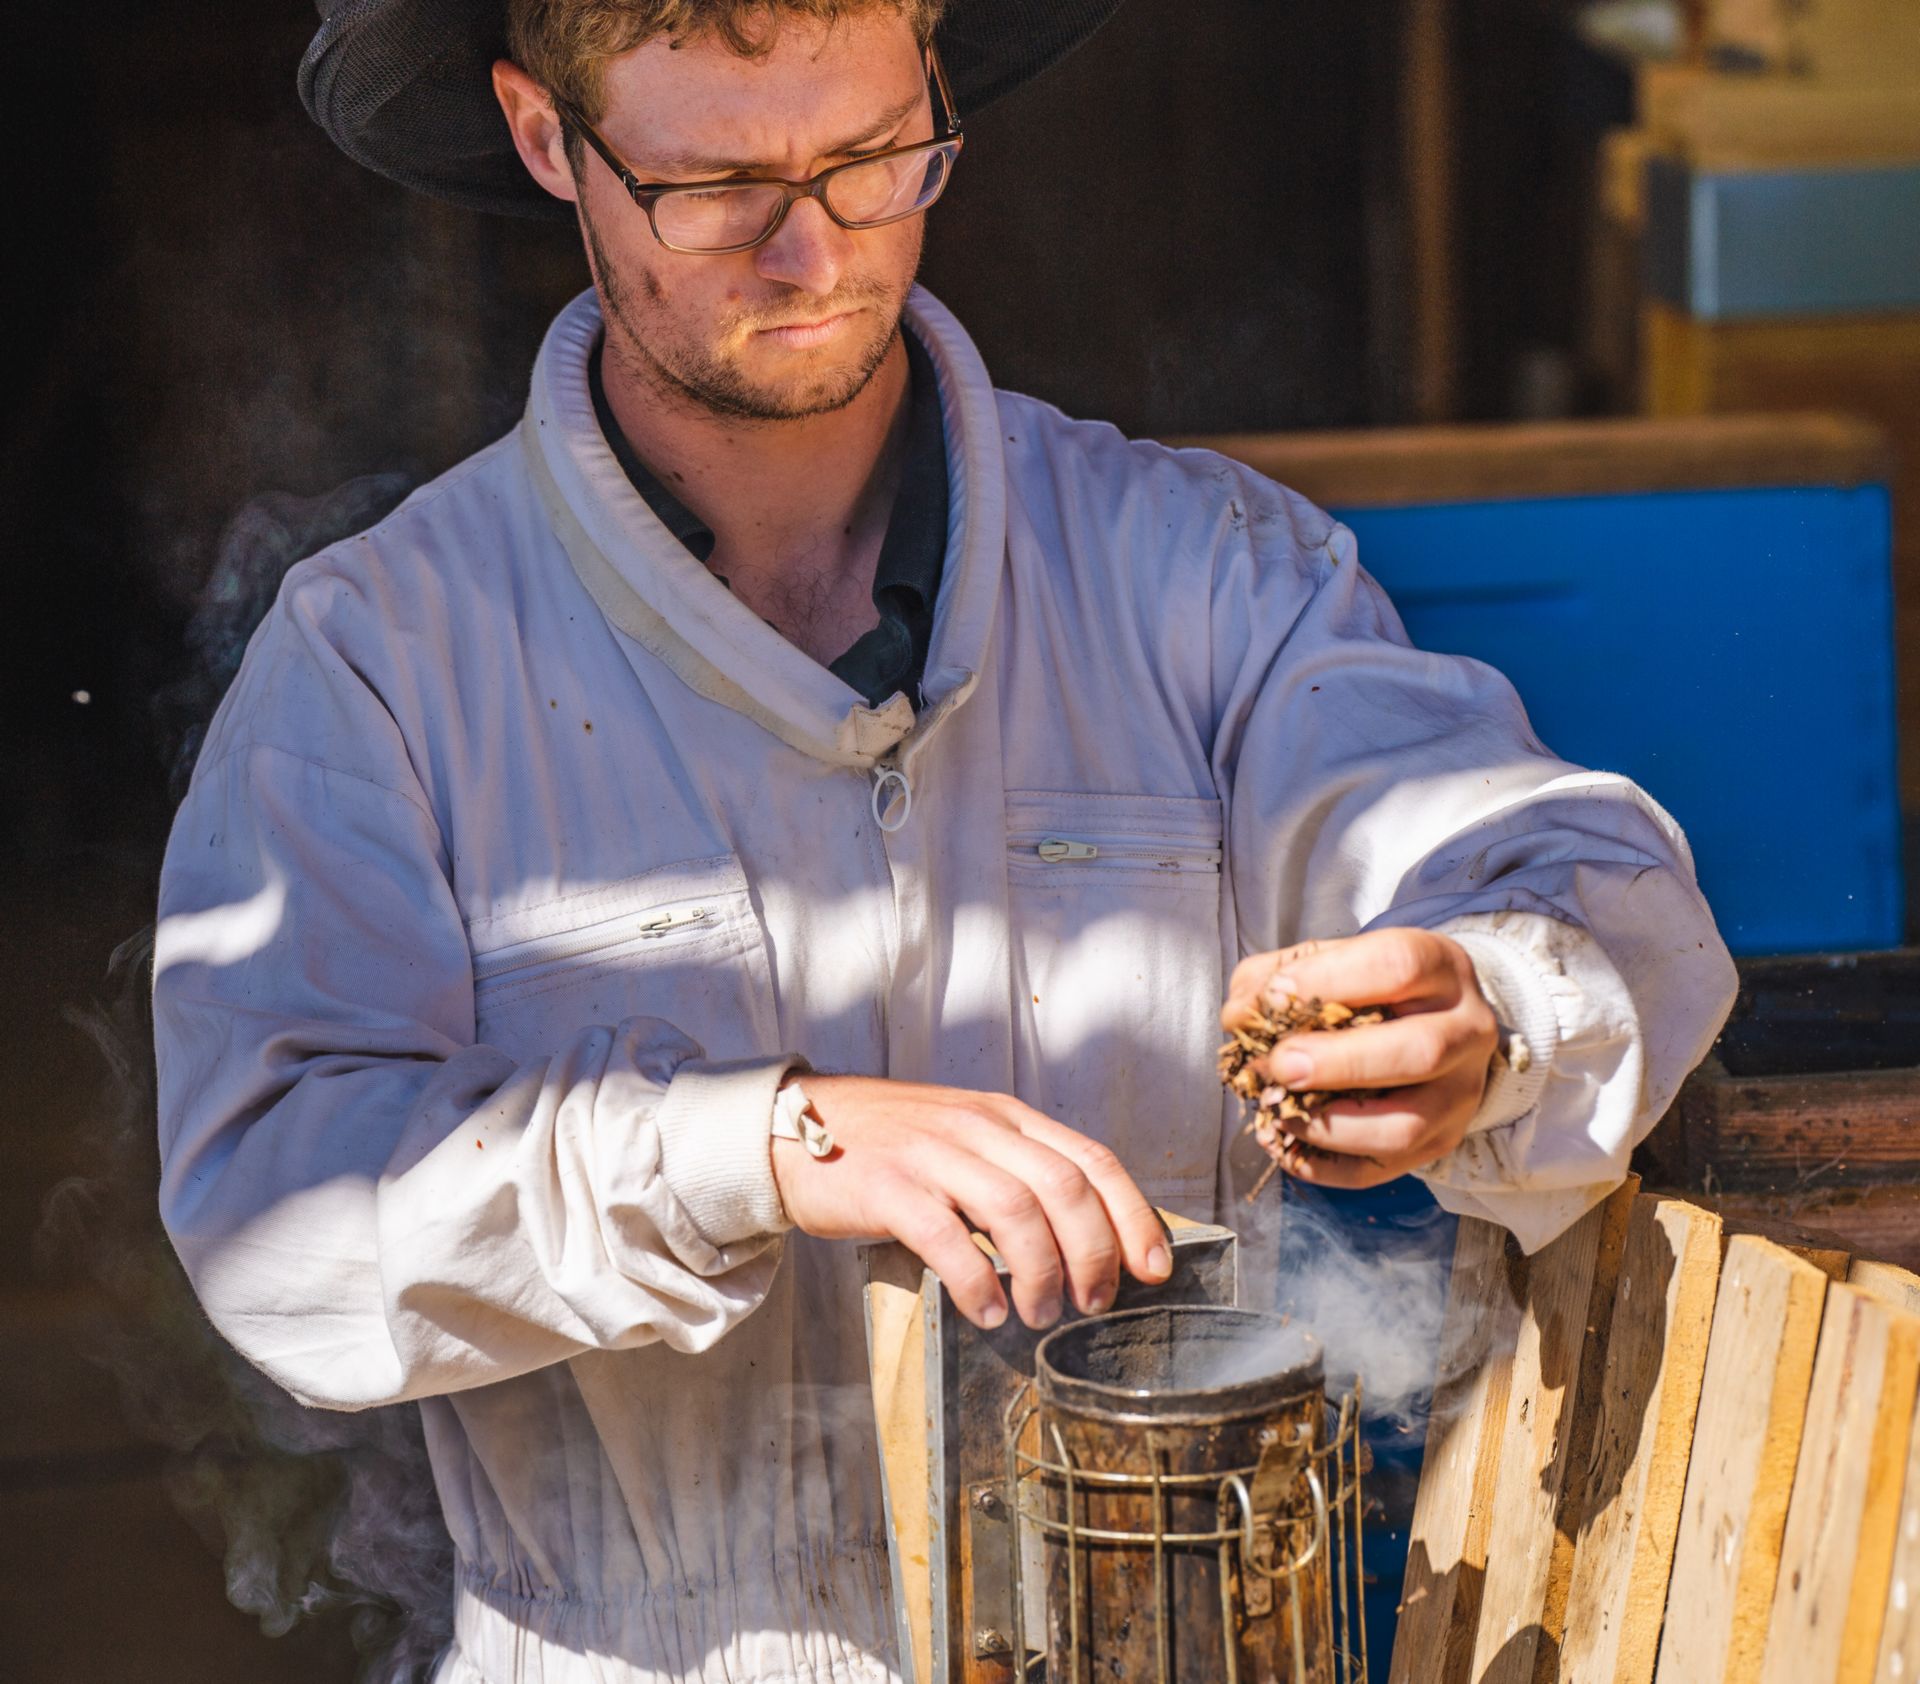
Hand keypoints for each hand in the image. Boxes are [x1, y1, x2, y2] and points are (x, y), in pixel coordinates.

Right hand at [770, 1074, 1172, 1330]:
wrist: (793, 1125)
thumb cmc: (889, 1144)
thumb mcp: (965, 1139)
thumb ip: (1017, 1172)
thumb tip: (1084, 1239)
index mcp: (1006, 1116)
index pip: (1092, 1159)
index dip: (1133, 1216)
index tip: (1155, 1269)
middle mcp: (978, 1127)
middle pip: (1064, 1187)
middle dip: (1093, 1253)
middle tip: (1094, 1304)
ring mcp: (932, 1153)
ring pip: (1015, 1209)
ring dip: (1042, 1272)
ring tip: (1040, 1316)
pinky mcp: (887, 1185)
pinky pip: (946, 1235)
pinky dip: (976, 1279)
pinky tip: (987, 1311)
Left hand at [1219, 928, 1498, 1189]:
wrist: (1440, 1023)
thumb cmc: (1374, 987)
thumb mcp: (1333, 959)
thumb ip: (1277, 974)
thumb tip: (1240, 1016)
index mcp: (1438, 968)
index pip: (1398, 966)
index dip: (1330, 980)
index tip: (1276, 996)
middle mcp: (1464, 1031)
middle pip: (1418, 1052)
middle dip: (1337, 1063)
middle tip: (1279, 1064)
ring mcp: (1458, 1095)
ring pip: (1405, 1126)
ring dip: (1329, 1126)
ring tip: (1278, 1108)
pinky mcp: (1439, 1141)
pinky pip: (1381, 1170)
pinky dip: (1322, 1164)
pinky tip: (1283, 1139)